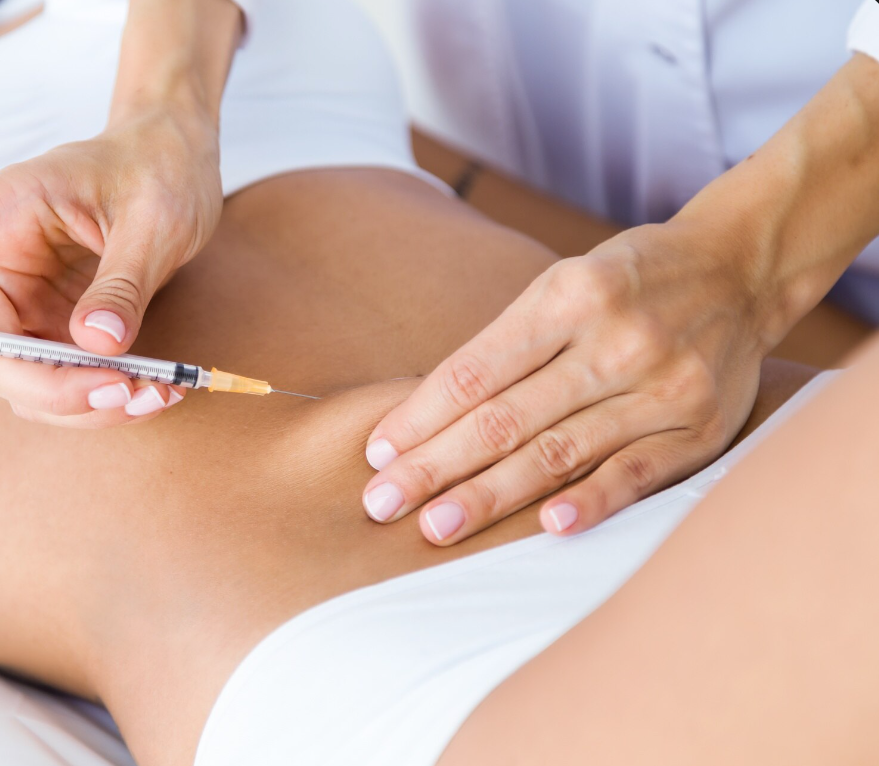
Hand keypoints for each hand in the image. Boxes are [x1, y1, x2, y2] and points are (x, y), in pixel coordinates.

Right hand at [0, 104, 222, 426]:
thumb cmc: (154, 168)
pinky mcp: (61, 335)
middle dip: (50, 389)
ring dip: (88, 406)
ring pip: (28, 387)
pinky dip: (110, 400)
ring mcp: (29, 309)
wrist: (176, 164)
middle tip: (125, 389)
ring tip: (160, 392)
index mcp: (0, 214)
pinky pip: (68, 387)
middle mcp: (2, 269)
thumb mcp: (152, 216)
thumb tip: (98, 344)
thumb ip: (123, 281)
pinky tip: (159, 392)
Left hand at [362, 220, 771, 543]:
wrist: (738, 269)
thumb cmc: (627, 281)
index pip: (476, 370)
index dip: (421, 416)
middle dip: (436, 465)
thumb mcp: (564, 283)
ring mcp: (662, 386)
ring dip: (491, 496)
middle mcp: (615, 340)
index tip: (377, 453)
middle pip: (507, 418)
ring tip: (437, 526)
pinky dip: (592, 501)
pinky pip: (636, 472)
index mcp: (569, 294)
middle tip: (382, 504)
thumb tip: (427, 417)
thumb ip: (508, 344)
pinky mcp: (700, 428)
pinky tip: (547, 528)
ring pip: (560, 452)